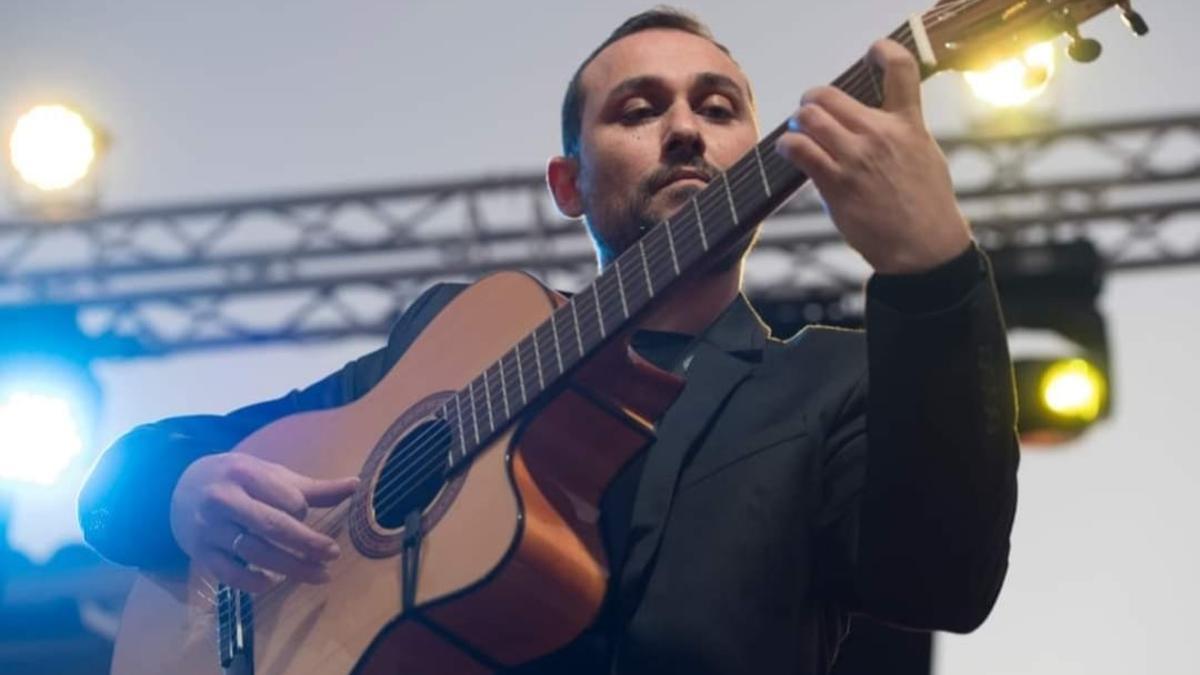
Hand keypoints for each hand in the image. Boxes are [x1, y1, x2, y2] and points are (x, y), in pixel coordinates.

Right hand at [170, 453, 358, 591]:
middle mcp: (224, 500)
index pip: (286, 498)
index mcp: (245, 474)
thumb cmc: (235, 479)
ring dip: (290, 567)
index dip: (303, 511)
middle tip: (333, 554)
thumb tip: (355, 485)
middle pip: (273, 527)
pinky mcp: (199, 553)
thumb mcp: (269, 474)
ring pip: (255, 552)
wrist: (179, 488)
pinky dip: (251, 581)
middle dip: (307, 543)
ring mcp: (210, 529)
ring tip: (320, 575)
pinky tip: (273, 584)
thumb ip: (311, 487)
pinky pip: (227, 573)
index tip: (307, 515)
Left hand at [774, 39, 970, 273]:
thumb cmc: (926, 204)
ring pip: (809, 117)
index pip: (900, 69)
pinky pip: (799, 150)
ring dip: (798, 122)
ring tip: (799, 132)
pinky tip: (788, 150)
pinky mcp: (836, 184)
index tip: (872, 54)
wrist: (923, 247)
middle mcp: (880, 134)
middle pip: (830, 94)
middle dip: (813, 100)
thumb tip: (875, 119)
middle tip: (811, 111)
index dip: (882, 52)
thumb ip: (901, 130)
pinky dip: (787, 145)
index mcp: (908, 123)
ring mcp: (856, 158)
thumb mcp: (925, 154)